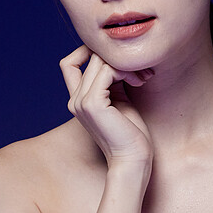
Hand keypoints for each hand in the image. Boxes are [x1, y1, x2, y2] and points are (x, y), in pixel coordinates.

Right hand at [60, 45, 152, 167]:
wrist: (132, 160)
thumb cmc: (131, 135)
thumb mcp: (120, 100)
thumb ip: (113, 81)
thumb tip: (118, 58)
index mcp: (78, 100)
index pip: (69, 62)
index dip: (89, 52)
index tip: (120, 60)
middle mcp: (74, 100)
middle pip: (91, 57)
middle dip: (119, 57)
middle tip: (143, 71)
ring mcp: (80, 102)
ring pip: (99, 60)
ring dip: (126, 64)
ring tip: (142, 77)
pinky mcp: (92, 104)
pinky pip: (107, 70)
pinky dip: (126, 71)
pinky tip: (138, 82)